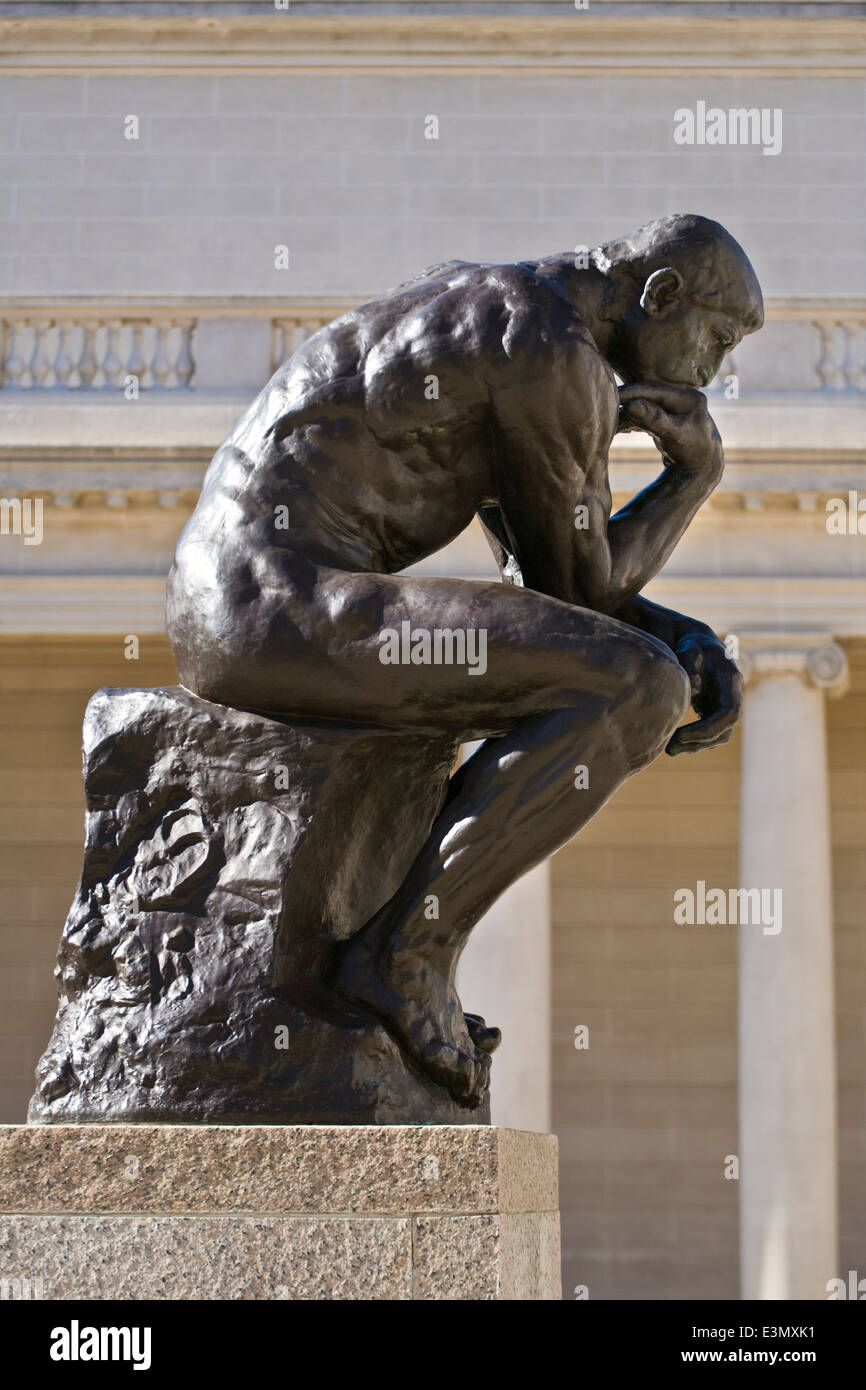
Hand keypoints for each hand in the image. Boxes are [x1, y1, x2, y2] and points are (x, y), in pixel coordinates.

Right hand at [618, 381, 723, 481]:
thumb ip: (654, 419)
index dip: (629, 392)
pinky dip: (632, 420)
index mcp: (686, 397)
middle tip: (602, 408)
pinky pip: (645, 414)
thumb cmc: (692, 452)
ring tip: (608, 423)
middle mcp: (681, 396)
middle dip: (624, 401)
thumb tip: (630, 405)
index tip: (608, 398)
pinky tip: (618, 427)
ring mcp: (674, 406)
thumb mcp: (674, 436)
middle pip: (645, 394)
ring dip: (626, 414)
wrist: (702, 468)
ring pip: (643, 404)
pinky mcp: (667, 415)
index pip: (651, 389)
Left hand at [666, 633, 742, 755]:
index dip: (708, 728)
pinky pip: (710, 733)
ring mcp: (725, 705)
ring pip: (719, 735)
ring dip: (697, 745)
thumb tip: (694, 692)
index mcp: (731, 681)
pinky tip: (674, 744)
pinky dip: (695, 741)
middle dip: (700, 741)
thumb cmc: (691, 645)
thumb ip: (691, 666)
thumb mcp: (689, 649)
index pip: (729, 713)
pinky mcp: (715, 711)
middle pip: (725, 729)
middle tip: (671, 748)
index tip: (681, 735)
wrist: (695, 643)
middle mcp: (733, 696)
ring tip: (669, 749)